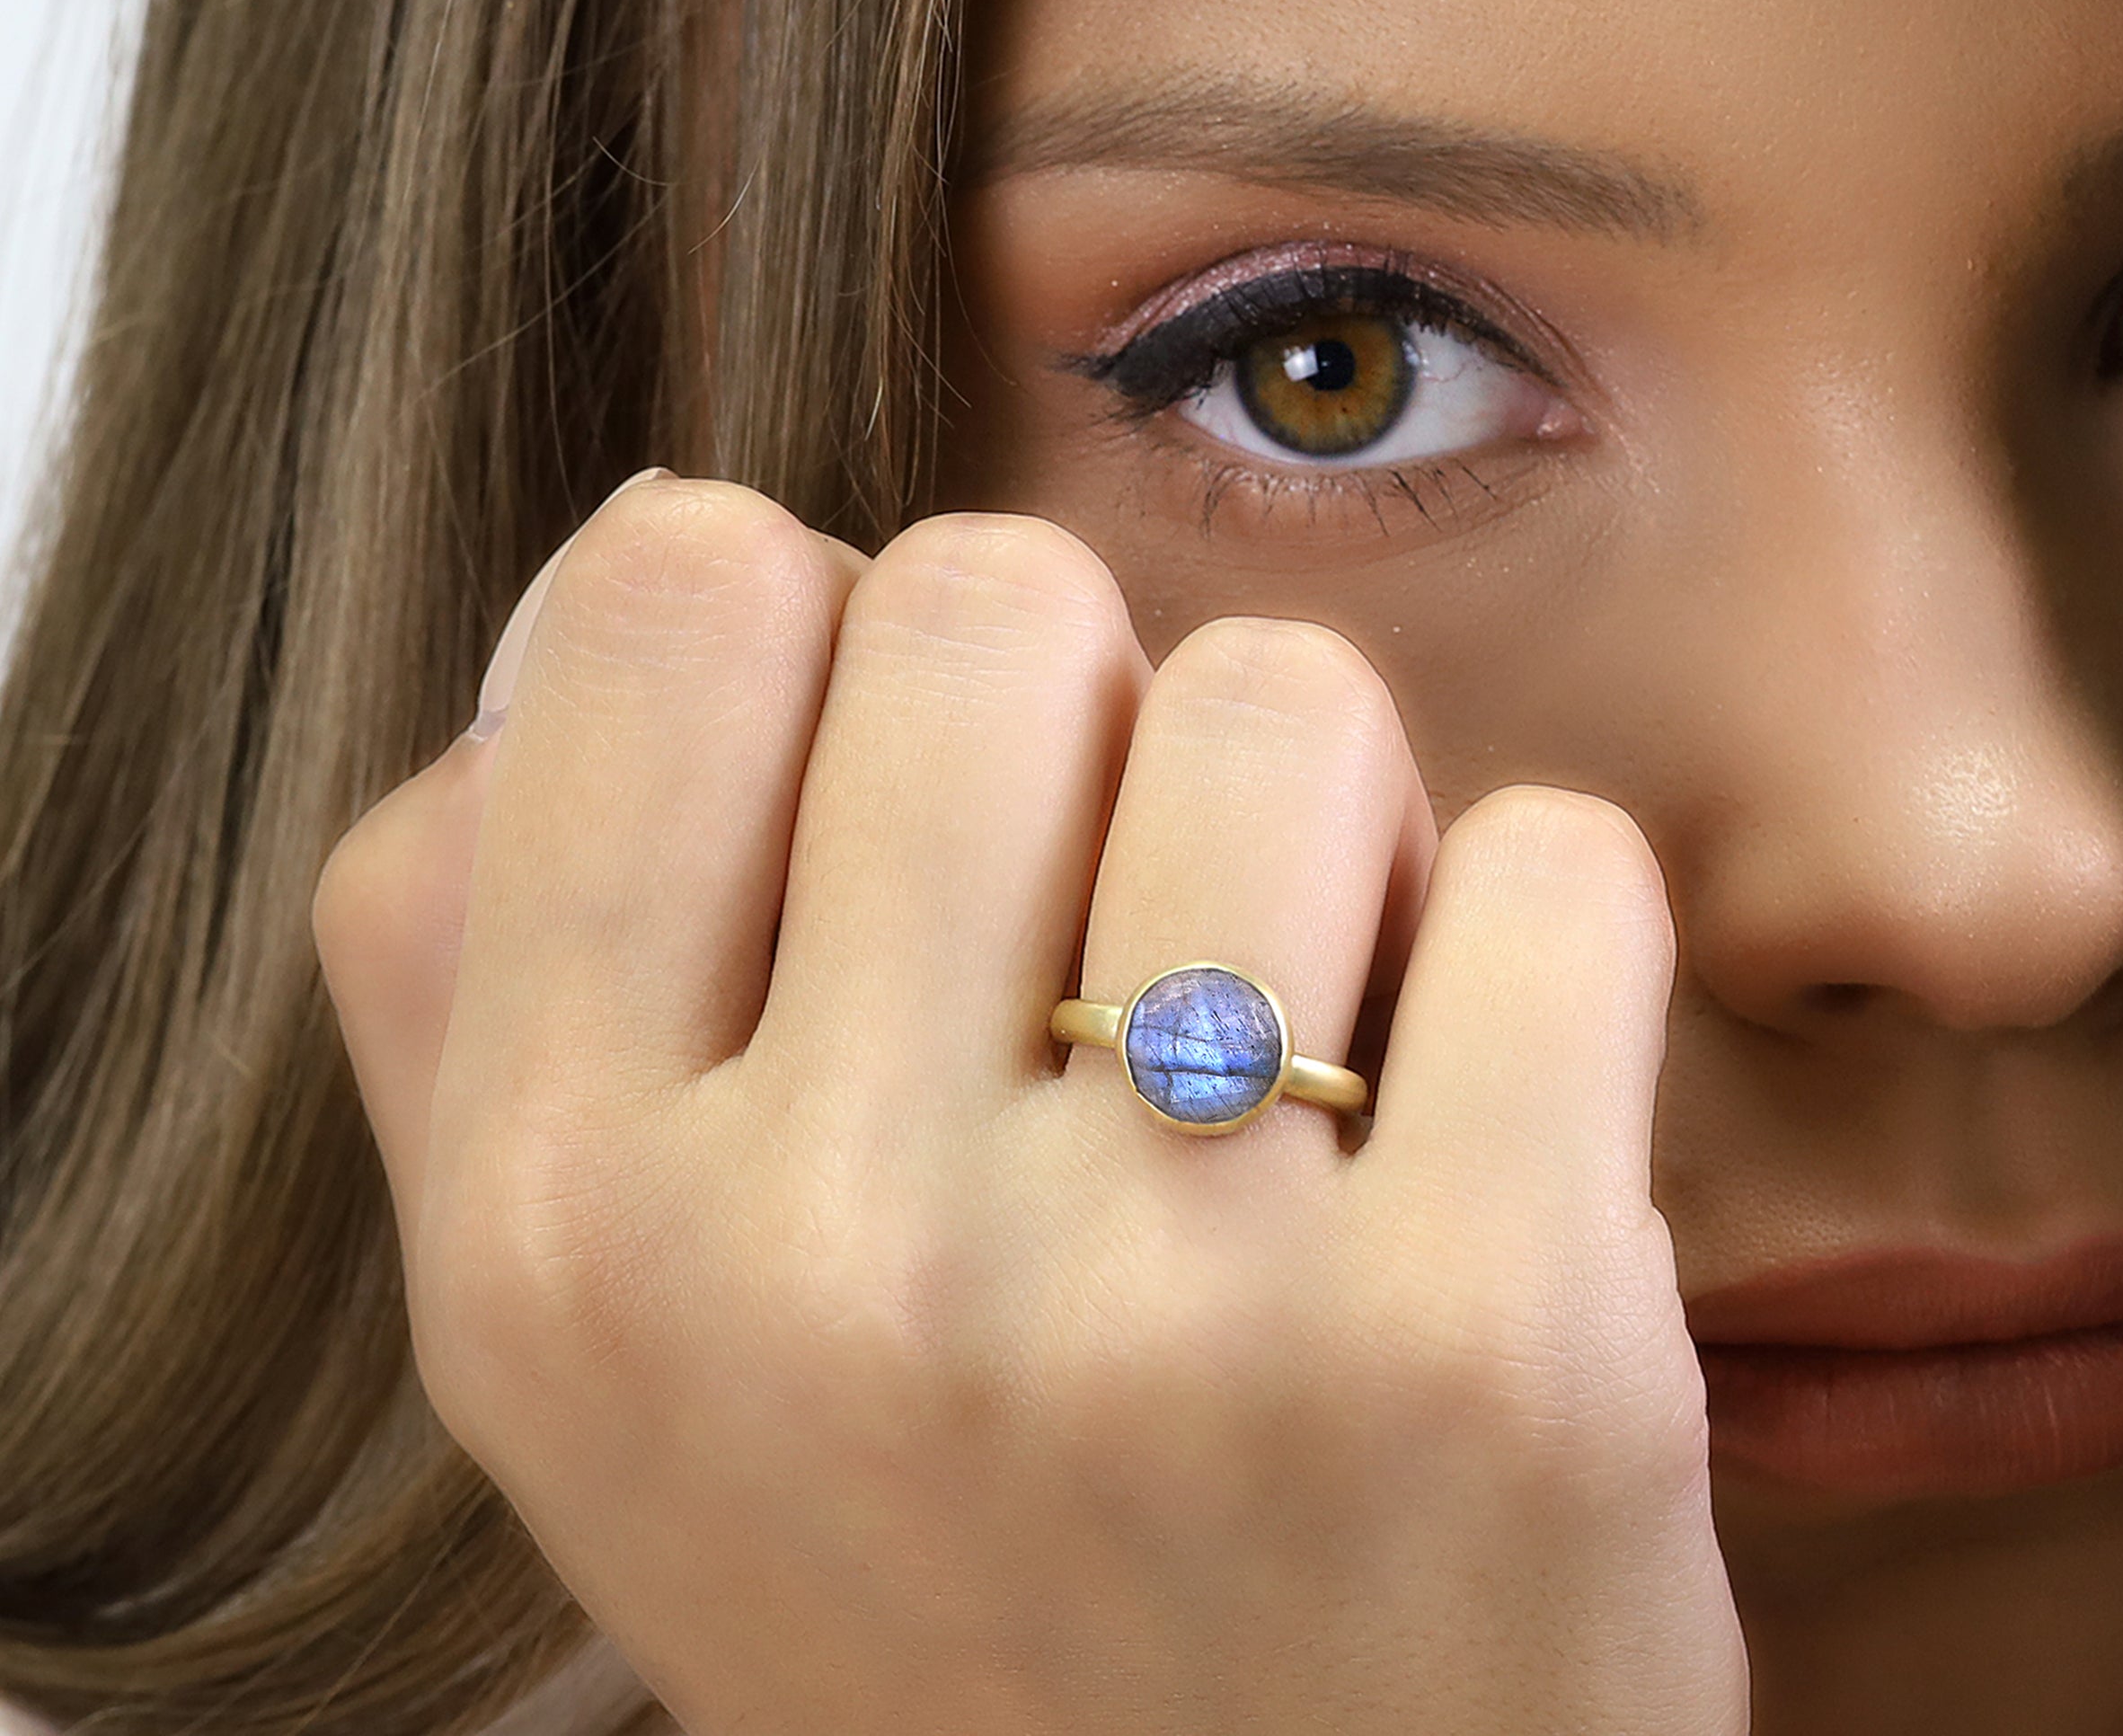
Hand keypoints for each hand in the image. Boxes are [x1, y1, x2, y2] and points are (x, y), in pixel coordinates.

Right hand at [312, 476, 1749, 1733]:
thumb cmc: (955, 1606)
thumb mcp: (607, 1366)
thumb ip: (504, 971)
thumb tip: (616, 579)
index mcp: (563, 1229)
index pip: (669, 594)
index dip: (831, 653)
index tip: (918, 826)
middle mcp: (821, 1257)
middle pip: (996, 603)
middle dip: (1101, 740)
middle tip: (1135, 964)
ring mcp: (1161, 1299)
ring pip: (1289, 701)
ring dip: (1338, 846)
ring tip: (1315, 1071)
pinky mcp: (1486, 1341)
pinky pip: (1555, 869)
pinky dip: (1544, 961)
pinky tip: (1487, 1142)